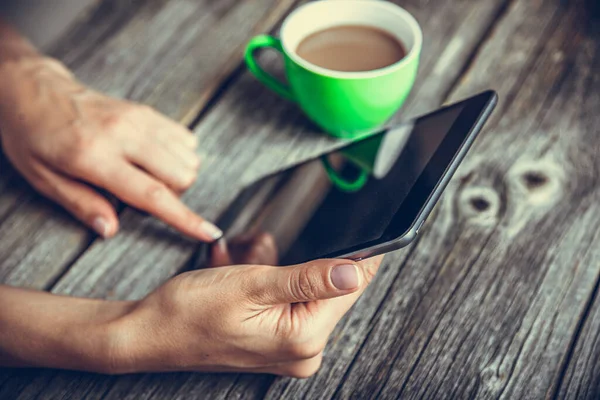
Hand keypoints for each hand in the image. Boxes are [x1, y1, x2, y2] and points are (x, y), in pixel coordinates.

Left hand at [0, 56, 220, 240]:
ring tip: (145, 175)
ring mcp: (139, 118)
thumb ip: (81, 205)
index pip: (152, 194)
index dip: (185, 219)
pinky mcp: (146, 110)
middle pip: (182, 175)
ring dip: (177, 176)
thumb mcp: (43, 179)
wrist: (35, 91)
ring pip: (189, 158)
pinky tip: (153, 159)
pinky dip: (179, 156)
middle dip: (174, 195)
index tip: (210, 232)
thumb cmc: (33, 138)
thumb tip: (111, 230)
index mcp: (94, 156)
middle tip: (140, 194)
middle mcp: (123, 134)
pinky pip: (186, 139)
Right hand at [110, 255, 382, 376]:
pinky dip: (285, 290)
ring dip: (293, 276)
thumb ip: (308, 278)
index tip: (371, 231)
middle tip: (268, 257)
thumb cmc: (189, 311)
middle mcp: (304, 354)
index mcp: (302, 339)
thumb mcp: (252, 284)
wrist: (151, 334)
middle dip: (310, 265)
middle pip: (333, 294)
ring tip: (251, 275)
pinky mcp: (281, 348)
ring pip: (315, 299)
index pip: (350, 289)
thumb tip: (355, 271)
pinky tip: (256, 286)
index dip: (360, 256)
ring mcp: (292, 354)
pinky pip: (299, 309)